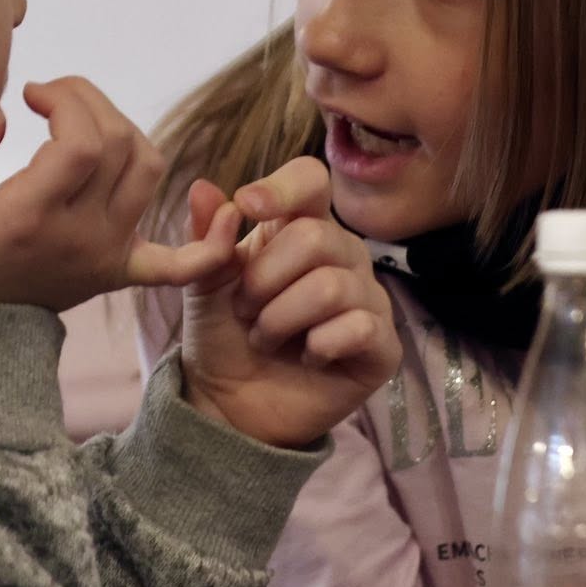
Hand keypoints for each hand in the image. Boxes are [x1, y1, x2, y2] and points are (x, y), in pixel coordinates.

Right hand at [0, 78, 238, 310]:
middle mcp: (80, 235)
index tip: (33, 92)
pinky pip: (183, 264)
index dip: (66, 99)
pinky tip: (227, 211)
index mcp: (32, 218)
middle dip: (88, 100)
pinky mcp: (119, 270)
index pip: (84, 141)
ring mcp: (107, 254)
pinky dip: (212, 242)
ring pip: (149, 172)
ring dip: (126, 132)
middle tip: (52, 97)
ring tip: (85, 125)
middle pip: (120, 143)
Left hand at [178, 157, 399, 448]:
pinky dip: (317, 346)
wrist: (229, 404)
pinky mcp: (382, 347)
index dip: (283, 189)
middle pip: (315, 237)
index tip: (247, 207)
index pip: (311, 182)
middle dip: (264, 280)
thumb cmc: (224, 335)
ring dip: (280, 318)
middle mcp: (343, 256)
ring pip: (330, 286)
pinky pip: (358, 327)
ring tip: (265, 338)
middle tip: (245, 311)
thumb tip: (203, 189)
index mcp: (300, 228)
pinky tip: (307, 359)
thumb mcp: (203, 284)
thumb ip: (206, 238)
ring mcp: (368, 300)